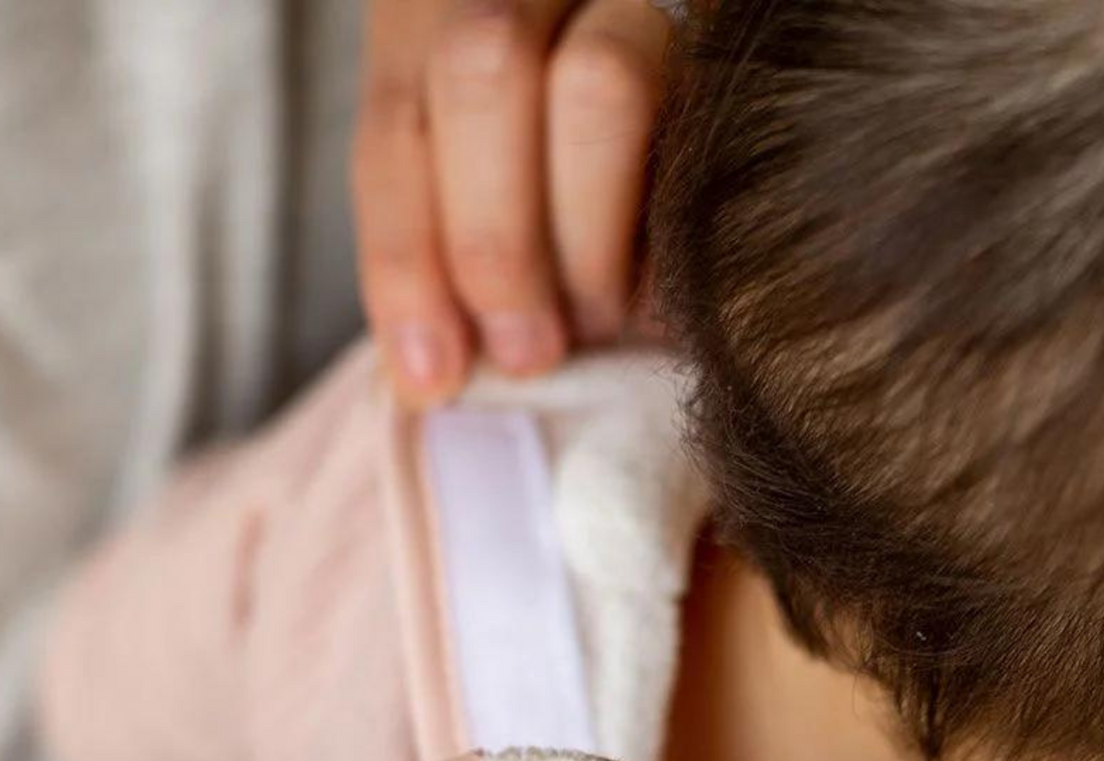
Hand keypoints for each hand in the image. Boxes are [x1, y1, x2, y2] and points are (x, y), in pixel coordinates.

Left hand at [353, 0, 672, 403]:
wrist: (665, 139)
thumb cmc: (539, 209)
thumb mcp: (465, 209)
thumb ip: (437, 256)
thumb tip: (427, 381)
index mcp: (427, 20)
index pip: (394, 131)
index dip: (404, 262)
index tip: (431, 379)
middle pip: (484, 75)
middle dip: (495, 243)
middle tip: (528, 355)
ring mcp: (620, 3)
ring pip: (596, 83)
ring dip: (585, 239)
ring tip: (600, 326)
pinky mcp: (709, 45)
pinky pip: (691, 117)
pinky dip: (663, 231)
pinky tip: (654, 304)